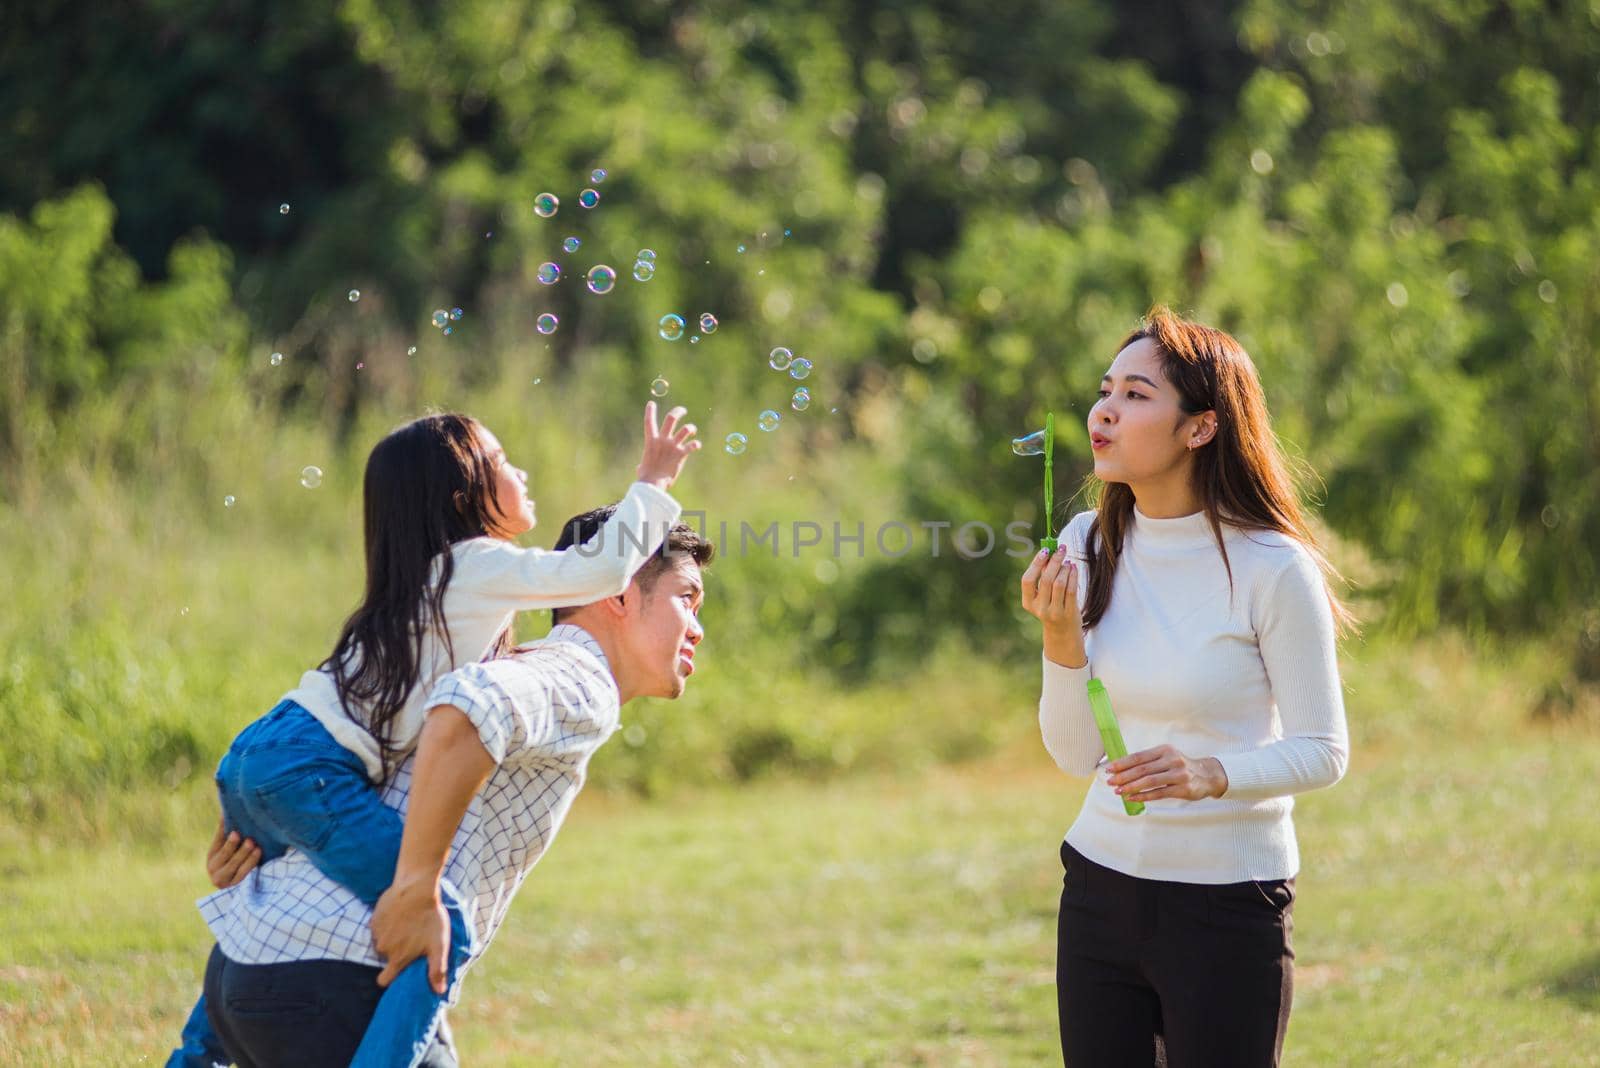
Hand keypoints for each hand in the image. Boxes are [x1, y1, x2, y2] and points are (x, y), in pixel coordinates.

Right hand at [206, 814, 260, 888]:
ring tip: (253, 843)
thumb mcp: (228, 848)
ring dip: (244, 854)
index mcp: (212, 855)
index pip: (217, 841)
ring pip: (234, 865)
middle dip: (232, 845)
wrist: (235, 888)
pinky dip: (251, 862)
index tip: (231, 824)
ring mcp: (223, 879)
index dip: (223, 832)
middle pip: (224, 855)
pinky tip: (258, 852)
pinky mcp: (234, 887)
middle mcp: (214, 868)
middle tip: (240, 835)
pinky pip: (244, 873)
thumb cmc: (234, 861)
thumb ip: (228, 832)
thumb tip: (228, 810)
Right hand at [372, 879, 451, 994]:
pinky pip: (378, 928)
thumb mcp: (439, 945)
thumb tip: (439, 992)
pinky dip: (387, 925)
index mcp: (397, 958)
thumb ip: (437, 970)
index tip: (399, 972)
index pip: (384, 980)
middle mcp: (383, 949)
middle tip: (411, 941)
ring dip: (392, 938)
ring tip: (408, 926)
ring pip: (381, 943)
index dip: (390, 979)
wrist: (416, 888)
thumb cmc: (430, 917)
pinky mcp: (374, 918)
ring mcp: (376, 933)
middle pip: (385, 959)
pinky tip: (400, 916)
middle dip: (395, 954)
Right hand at [636, 402, 700, 489]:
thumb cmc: (646, 477)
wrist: (653, 483)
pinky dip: (696, 444)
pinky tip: (696, 445)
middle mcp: (662, 440)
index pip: (649, 422)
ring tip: (692, 431)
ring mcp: (673, 446)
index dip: (650, 411)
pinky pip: (692, 445)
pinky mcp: (681, 454)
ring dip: (691, 427)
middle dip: (678, 411)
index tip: (651, 403)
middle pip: (671, 418)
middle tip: (683, 410)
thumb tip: (641, 468)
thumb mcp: (642, 466)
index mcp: (651, 441)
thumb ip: (644, 462)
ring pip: (685, 429)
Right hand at [1020, 545, 1084, 667]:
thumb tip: (1049, 552)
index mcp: (1028, 602)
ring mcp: (1054, 612)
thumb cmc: (1051, 608)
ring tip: (1068, 561)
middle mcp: (1039, 608)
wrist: (1062, 634)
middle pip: (1046, 580)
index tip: (1045, 551)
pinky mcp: (1069, 613)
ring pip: (1059, 584)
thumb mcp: (1042, 596)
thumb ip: (1042, 577)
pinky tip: (1074, 568)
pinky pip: (1071, 590)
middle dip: (1054, 561)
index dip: (1036, 564)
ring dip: (1064, 569)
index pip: (1027, 580)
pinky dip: (1073, 576)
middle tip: (1061, 549)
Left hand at [1106, 745, 1228, 802]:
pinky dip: (1143, 796)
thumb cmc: (1181, 767)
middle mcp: (1172, 760)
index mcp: (1164, 750)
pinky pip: (1159, 793)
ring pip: (1149, 781)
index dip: (1122, 763)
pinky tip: (1132, 798)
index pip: (1138, 757)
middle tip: (1110, 782)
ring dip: (1131, 787)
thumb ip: (1148, 762)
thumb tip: (1122, 768)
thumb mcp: (1167, 758)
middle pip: (1142, 769)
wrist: (1208, 775)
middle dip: (1123, 776)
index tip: (1108, 769)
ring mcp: (1179, 774)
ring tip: (1118, 791)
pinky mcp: (1183, 788)